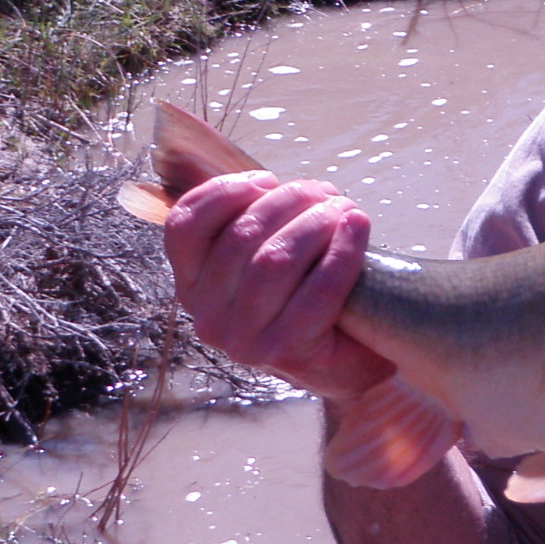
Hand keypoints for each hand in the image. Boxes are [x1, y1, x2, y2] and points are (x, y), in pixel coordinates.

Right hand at [162, 171, 392, 402]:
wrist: (348, 366)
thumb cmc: (306, 302)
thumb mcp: (266, 261)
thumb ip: (254, 225)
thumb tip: (264, 177)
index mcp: (192, 287)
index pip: (185, 227)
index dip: (224, 192)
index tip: (267, 179)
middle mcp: (206, 317)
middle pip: (241, 237)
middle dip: (288, 202)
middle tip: (325, 192)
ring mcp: (242, 339)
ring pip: (275, 260)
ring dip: (315, 223)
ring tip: (344, 208)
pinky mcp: (285, 352)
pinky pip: (317, 291)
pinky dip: (342, 252)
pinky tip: (358, 228)